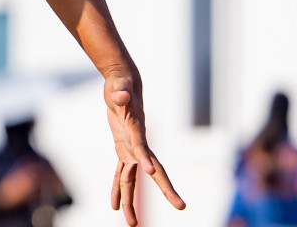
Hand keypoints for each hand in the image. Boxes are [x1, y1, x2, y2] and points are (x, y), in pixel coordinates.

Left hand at [105, 70, 183, 224]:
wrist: (123, 83)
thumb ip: (120, 91)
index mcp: (137, 130)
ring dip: (131, 201)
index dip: (146, 159)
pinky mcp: (123, 149)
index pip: (143, 147)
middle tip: (182, 206)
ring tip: (132, 223)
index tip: (151, 173)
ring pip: (133, 179)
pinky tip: (115, 205)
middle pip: (153, 170)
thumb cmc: (120, 84)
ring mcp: (131, 148)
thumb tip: (119, 94)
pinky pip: (121, 173)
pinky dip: (118, 188)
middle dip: (166, 189)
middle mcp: (138, 143)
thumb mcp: (118, 86)